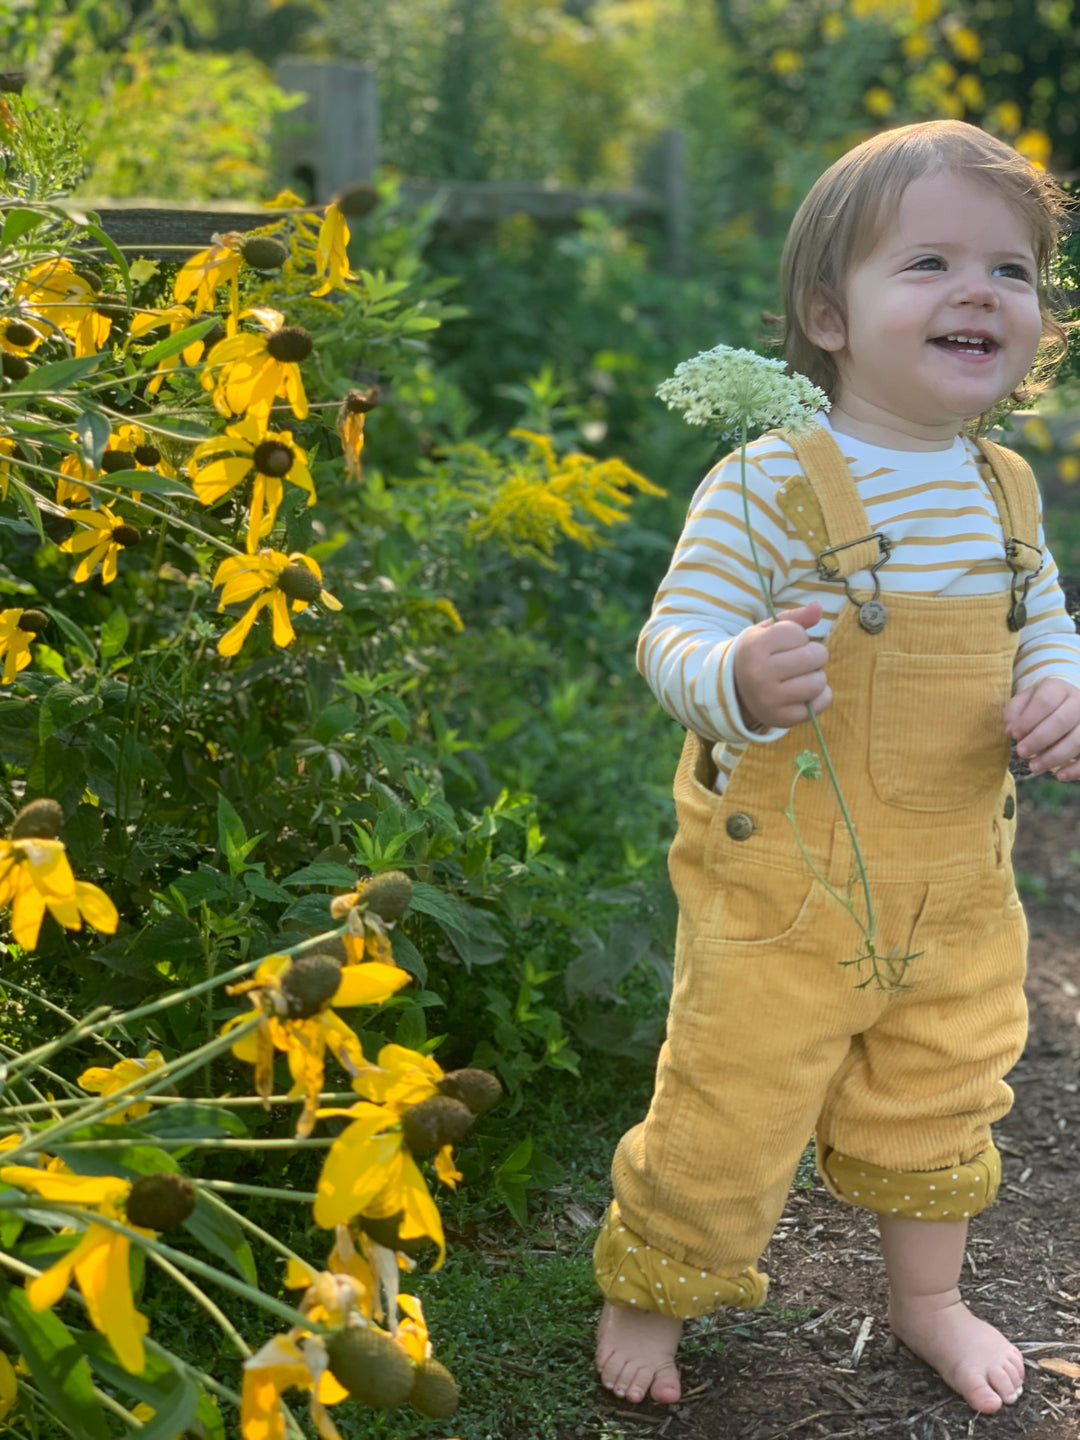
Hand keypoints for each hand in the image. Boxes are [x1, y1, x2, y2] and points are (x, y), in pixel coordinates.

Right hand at [733, 601, 831, 730]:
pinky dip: (820, 696)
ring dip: (817, 676)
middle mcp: (759, 674)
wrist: (736, 691)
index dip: (798, 636)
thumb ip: (794, 618)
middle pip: (814, 656)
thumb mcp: (768, 632)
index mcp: (754, 648)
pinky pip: (822, 702)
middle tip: (801, 660)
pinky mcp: (782, 719)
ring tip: (801, 676)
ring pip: (819, 681)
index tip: (785, 644)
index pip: (798, 633)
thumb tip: (819, 607)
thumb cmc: (759, 656)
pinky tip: (804, 692)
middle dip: (814, 654)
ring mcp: (770, 699)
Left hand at [1004, 678, 1079, 781]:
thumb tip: (1011, 729)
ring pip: (1077, 740)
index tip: (1014, 734)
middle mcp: (1078, 702)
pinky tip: (1059, 776)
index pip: (1045, 701)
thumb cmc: (1041, 705)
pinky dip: (1075, 769)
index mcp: (1058, 689)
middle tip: (1021, 753)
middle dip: (1039, 740)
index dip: (1028, 719)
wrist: (1068, 704)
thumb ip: (1015, 712)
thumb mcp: (1025, 701)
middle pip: (1061, 721)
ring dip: (1054, 757)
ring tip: (1034, 767)